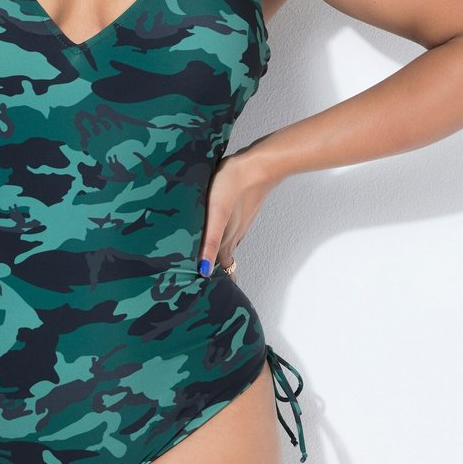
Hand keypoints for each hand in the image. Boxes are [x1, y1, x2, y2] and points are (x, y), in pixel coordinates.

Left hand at [197, 148, 277, 279]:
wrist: (258, 166)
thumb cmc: (233, 184)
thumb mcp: (216, 214)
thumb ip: (210, 242)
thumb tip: (204, 270)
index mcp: (225, 239)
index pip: (220, 268)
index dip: (216, 282)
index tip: (208, 297)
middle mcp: (233, 235)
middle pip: (224, 261)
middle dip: (216, 274)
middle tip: (206, 287)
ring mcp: (238, 224)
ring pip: (227, 247)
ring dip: (218, 258)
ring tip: (207, 267)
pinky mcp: (240, 213)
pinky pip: (230, 234)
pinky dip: (221, 242)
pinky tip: (215, 237)